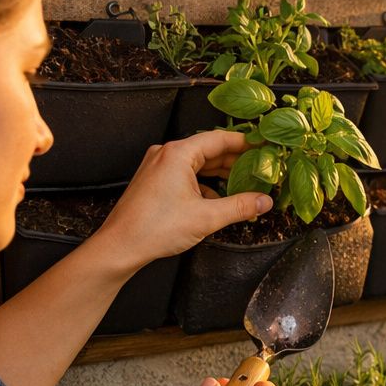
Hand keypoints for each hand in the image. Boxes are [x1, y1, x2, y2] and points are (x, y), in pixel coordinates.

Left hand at [90, 131, 273, 274]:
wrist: (120, 246)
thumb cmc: (155, 228)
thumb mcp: (206, 217)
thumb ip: (240, 207)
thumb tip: (264, 201)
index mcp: (178, 153)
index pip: (219, 138)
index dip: (245, 142)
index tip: (263, 146)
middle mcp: (166, 154)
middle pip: (209, 151)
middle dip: (235, 162)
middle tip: (259, 169)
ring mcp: (158, 167)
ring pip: (197, 165)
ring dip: (220, 175)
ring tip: (243, 185)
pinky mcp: (154, 182)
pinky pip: (185, 176)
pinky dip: (203, 185)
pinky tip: (218, 199)